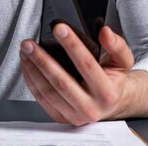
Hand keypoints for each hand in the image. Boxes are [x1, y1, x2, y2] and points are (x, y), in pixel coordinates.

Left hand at [20, 24, 147, 125]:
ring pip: (47, 91)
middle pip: (61, 81)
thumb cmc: (114, 80)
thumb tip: (105, 32)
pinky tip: (26, 65)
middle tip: (29, 44)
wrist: (111, 104)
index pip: (86, 65)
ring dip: (32, 69)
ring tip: (25, 51)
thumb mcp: (122, 62)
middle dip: (42, 60)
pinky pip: (41, 98)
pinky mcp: (61, 118)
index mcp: (107, 93)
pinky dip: (31, 80)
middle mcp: (91, 108)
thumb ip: (116, 46)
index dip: (72, 45)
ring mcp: (74, 116)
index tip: (58, 28)